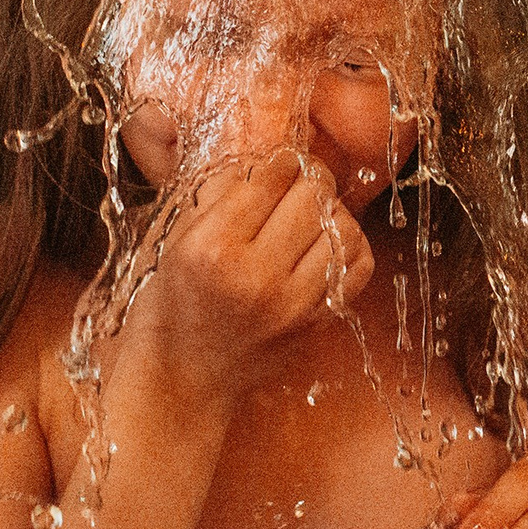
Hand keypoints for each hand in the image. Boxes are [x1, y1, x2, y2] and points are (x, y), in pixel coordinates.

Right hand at [121, 151, 369, 398]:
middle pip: (313, 193)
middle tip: (294, 184)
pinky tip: (325, 243)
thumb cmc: (168, 306)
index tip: (273, 165)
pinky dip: (349, 245)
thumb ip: (217, 195)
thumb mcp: (173, 241)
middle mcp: (257, 275)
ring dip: (330, 210)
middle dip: (306, 178)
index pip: (271, 176)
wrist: (182, 380)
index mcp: (212, 248)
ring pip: (344, 225)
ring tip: (308, 214)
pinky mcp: (316, 322)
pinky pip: (359, 265)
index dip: (278, 161)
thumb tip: (261, 149)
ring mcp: (293, 303)